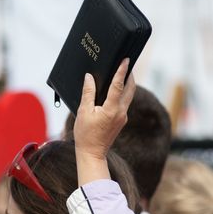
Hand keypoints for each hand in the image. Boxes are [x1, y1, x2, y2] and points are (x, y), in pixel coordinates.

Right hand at [74, 59, 134, 184]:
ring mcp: (123, 117)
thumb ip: (88, 93)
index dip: (122, 71)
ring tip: (123, 74)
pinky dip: (122, 94)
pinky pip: (124, 103)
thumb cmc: (86, 134)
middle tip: (127, 64)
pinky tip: (115, 91)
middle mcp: (121, 112)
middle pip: (130, 89)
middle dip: (130, 75)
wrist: (92, 153)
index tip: (126, 60)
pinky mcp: (121, 120)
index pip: (119, 85)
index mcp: (111, 109)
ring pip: (128, 96)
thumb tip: (89, 78)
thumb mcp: (83, 112)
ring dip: (128, 84)